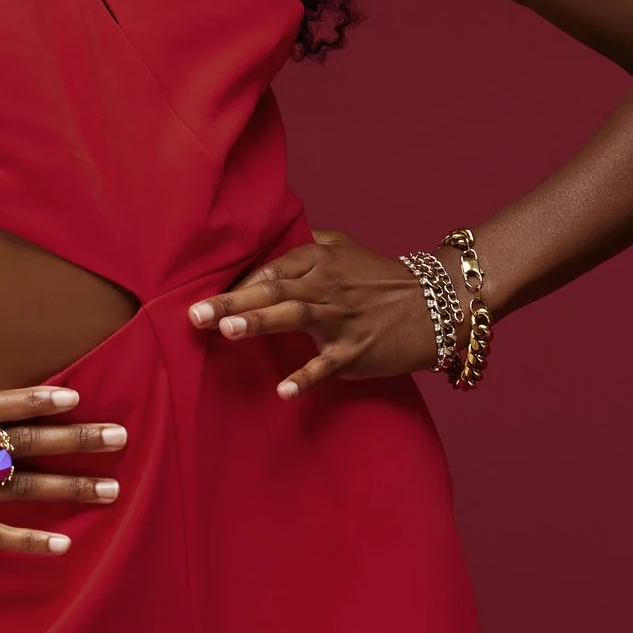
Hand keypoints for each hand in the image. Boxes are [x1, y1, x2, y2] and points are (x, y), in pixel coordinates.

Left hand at [187, 231, 440, 393]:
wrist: (437, 304)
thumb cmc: (381, 277)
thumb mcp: (344, 247)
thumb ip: (304, 242)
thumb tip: (262, 242)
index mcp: (319, 259)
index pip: (269, 268)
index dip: (236, 283)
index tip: (202, 296)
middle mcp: (327, 285)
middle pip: (274, 289)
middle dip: (233, 301)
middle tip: (195, 314)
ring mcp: (342, 319)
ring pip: (296, 316)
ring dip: (261, 323)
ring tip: (228, 331)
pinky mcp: (356, 351)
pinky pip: (327, 364)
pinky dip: (306, 377)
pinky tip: (284, 390)